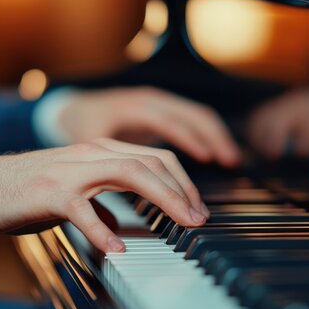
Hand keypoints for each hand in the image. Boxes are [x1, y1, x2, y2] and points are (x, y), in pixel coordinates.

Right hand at [0, 138, 209, 251]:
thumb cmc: (26, 189)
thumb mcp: (73, 189)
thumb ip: (100, 198)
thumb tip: (121, 222)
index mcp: (97, 151)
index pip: (153, 157)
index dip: (181, 180)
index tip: (196, 206)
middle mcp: (89, 154)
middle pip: (150, 162)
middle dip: (183, 189)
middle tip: (200, 218)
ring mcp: (70, 171)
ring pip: (129, 173)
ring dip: (163, 199)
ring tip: (182, 223)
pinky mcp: (48, 192)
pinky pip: (82, 209)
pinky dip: (103, 229)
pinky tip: (116, 249)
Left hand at [58, 86, 240, 166]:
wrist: (76, 107)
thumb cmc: (81, 129)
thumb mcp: (88, 145)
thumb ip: (103, 169)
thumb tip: (112, 208)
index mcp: (131, 107)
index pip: (166, 121)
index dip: (188, 139)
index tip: (207, 157)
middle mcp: (150, 99)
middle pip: (190, 114)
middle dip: (213, 138)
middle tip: (230, 163)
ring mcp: (161, 102)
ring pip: (197, 114)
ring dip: (217, 136)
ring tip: (232, 160)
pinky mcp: (166, 110)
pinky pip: (194, 118)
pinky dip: (209, 135)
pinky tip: (218, 154)